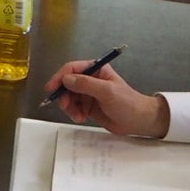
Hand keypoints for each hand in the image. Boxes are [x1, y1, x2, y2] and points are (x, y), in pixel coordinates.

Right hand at [43, 61, 168, 137]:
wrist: (138, 121)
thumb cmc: (127, 103)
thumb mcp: (107, 91)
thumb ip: (86, 84)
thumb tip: (66, 79)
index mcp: (96, 69)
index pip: (72, 69)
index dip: (59, 77)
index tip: (51, 88)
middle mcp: (90, 79)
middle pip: (67, 83)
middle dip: (64, 95)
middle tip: (66, 107)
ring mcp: (88, 93)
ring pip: (69, 96)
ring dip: (69, 107)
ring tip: (78, 116)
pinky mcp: (88, 106)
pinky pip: (74, 107)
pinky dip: (74, 113)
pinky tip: (81, 118)